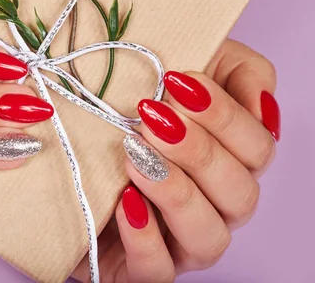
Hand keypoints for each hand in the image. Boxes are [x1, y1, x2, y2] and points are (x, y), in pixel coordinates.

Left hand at [73, 39, 278, 281]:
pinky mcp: (138, 266)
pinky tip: (125, 201)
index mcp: (229, 161)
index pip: (258, 148)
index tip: (178, 81)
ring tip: (135, 155)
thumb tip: (263, 103)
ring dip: (176, 192)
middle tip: (153, 117)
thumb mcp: (180, 67)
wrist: (65, 140)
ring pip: (209, 238)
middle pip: (241, 193)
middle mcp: (213, 205)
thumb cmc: (127, 101)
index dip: (226, 115)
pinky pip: (157, 272)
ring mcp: (178, 241)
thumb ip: (237, 72)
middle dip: (199, 150)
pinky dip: (146, 240)